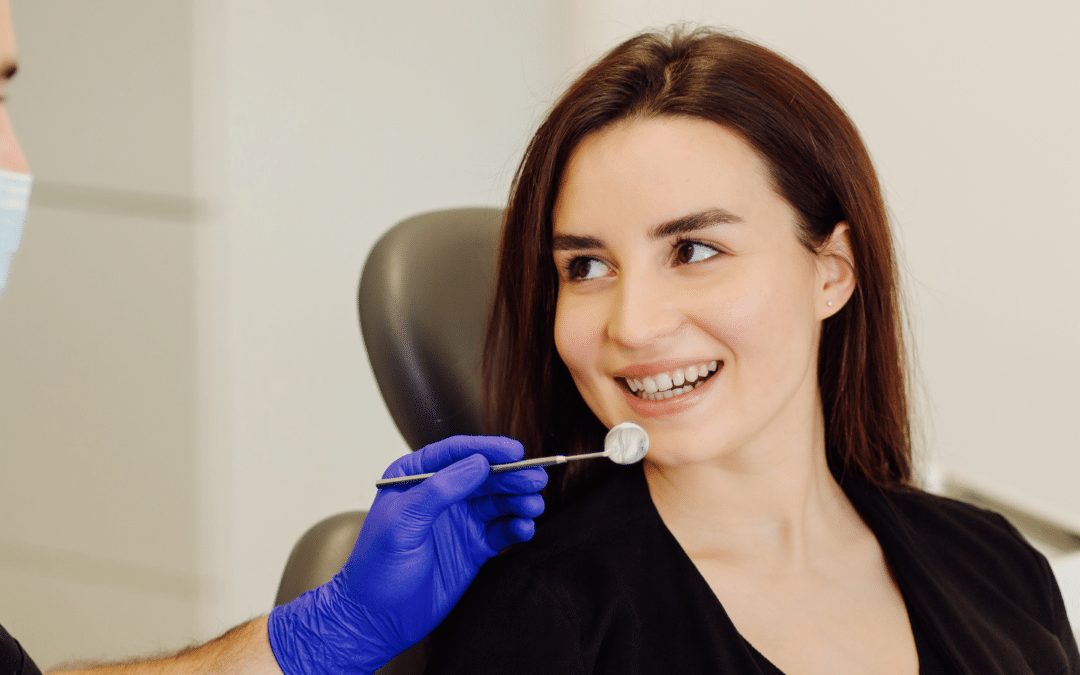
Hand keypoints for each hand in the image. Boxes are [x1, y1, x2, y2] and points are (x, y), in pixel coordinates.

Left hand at [267, 436, 546, 674]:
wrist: (376, 620)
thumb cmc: (377, 568)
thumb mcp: (403, 522)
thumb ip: (440, 490)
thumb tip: (479, 462)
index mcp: (416, 477)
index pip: (456, 453)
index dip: (488, 449)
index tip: (515, 452)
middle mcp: (441, 495)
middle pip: (484, 476)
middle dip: (512, 476)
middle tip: (535, 480)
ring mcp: (459, 521)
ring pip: (498, 502)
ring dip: (518, 501)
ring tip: (533, 506)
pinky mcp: (473, 548)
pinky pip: (501, 531)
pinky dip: (516, 527)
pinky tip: (524, 529)